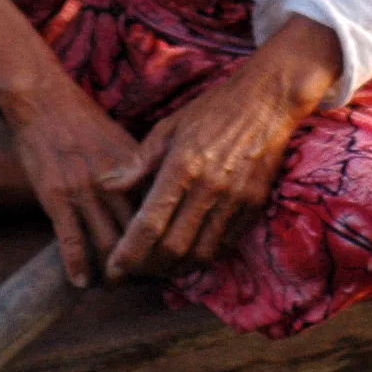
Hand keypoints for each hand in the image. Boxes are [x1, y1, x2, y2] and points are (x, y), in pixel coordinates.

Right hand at [0, 0, 144, 288]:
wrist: (44, 101)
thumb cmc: (83, 120)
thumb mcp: (121, 139)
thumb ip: (140, 170)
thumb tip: (159, 194)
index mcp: (134, 167)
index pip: (158, 212)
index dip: (165, 239)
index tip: (169, 258)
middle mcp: (114, 181)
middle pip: (136, 234)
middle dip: (143, 264)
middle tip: (145, 282)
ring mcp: (84, 190)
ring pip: (106, 243)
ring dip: (111, 272)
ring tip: (114, 286)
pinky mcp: (56, 196)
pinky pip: (70, 240)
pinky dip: (77, 266)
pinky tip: (80, 282)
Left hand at [105, 16, 342, 283]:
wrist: (266, 100)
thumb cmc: (211, 111)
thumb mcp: (167, 127)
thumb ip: (137, 162)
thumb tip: (105, 184)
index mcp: (182, 166)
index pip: (149, 224)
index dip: (128, 253)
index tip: (112, 269)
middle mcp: (209, 188)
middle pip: (173, 247)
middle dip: (148, 267)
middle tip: (131, 271)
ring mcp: (235, 200)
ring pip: (200, 253)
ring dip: (175, 267)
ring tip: (156, 267)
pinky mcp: (254, 205)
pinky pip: (225, 245)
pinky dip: (203, 256)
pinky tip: (188, 252)